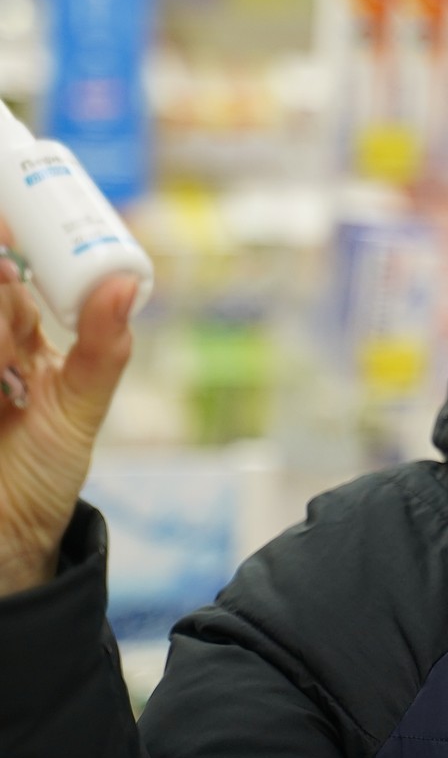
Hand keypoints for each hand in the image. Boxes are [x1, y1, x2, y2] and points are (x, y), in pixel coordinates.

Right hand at [0, 247, 138, 595]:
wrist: (8, 534)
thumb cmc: (46, 470)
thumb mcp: (81, 406)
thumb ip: (103, 347)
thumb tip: (125, 284)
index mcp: (16, 333)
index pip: (8, 272)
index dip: (9, 242)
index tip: (12, 223)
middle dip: (1, 293)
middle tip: (12, 316)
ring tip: (10, 381)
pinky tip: (2, 390)